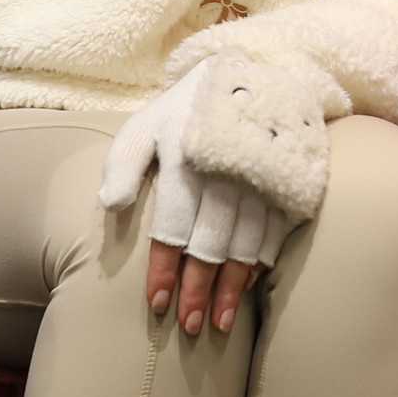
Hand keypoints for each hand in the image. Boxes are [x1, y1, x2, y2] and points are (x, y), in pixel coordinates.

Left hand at [98, 64, 278, 338]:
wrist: (252, 70)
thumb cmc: (185, 111)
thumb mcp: (146, 124)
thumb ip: (123, 163)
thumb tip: (108, 204)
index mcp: (186, 157)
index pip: (173, 225)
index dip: (164, 268)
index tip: (156, 304)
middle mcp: (226, 169)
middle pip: (211, 242)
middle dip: (199, 289)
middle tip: (190, 326)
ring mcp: (263, 176)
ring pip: (247, 243)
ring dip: (233, 286)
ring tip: (221, 322)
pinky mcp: (289, 179)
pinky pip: (277, 229)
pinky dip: (263, 260)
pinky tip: (248, 285)